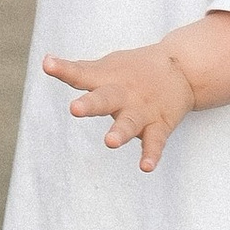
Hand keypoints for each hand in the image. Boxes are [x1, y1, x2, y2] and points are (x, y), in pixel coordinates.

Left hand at [42, 39, 197, 171]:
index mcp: (107, 79)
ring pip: (129, 123)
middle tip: (75, 109)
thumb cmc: (134, 70)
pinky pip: (154, 143)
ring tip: (110, 142)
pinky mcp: (160, 125)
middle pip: (105, 99)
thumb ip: (79, 70)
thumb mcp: (107, 66)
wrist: (182, 68)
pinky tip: (145, 167)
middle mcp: (123, 94)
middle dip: (90, 104)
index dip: (64, 69)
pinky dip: (151, 155)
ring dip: (120, 132)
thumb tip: (46, 61)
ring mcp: (142, 111)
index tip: (49, 65)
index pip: (81, 73)